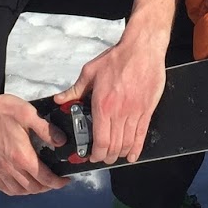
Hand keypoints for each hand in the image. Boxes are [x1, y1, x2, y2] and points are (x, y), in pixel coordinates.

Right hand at [0, 89, 66, 195]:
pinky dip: (15, 190)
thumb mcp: (28, 114)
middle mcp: (10, 167)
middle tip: (55, 179)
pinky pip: (4, 187)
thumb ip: (46, 129)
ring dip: (32, 190)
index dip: (58, 182)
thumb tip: (61, 141)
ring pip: (19, 191)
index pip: (45, 178)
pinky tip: (20, 184)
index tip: (65, 180)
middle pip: (33, 188)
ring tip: (40, 183)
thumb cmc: (0, 111)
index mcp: (22, 156)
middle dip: (47, 187)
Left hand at [53, 30, 166, 164]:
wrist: (142, 49)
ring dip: (120, 153)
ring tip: (115, 156)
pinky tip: (132, 155)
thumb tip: (60, 99)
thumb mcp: (90, 72)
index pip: (100, 140)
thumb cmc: (117, 58)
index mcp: (102, 105)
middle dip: (107, 157)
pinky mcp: (147, 110)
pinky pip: (142, 134)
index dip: (96, 154)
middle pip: (113, 146)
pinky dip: (137, 148)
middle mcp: (119, 113)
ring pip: (127, 143)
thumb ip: (75, 90)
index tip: (92, 156)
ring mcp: (135, 112)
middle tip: (102, 158)